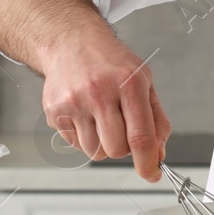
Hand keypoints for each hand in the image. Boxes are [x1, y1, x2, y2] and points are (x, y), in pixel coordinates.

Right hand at [38, 29, 169, 181]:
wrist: (71, 41)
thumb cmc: (110, 62)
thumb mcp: (143, 80)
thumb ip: (156, 119)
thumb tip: (158, 153)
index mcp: (128, 83)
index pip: (140, 137)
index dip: (148, 162)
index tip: (151, 173)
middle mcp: (99, 92)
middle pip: (117, 150)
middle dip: (123, 148)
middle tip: (121, 128)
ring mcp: (74, 102)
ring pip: (95, 151)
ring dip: (102, 143)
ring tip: (101, 118)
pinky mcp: (55, 111)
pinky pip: (76, 144)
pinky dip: (84, 136)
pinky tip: (85, 113)